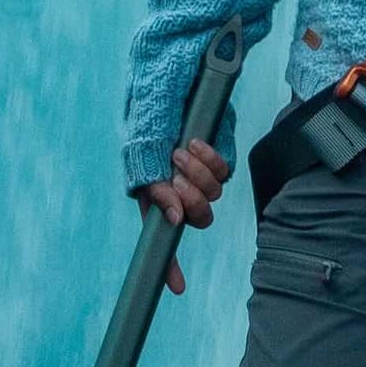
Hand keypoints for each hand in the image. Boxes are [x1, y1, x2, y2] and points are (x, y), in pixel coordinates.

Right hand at [135, 130, 231, 279]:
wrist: (175, 79)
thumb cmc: (149, 115)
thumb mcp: (142, 151)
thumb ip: (153, 187)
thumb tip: (175, 222)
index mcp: (153, 194)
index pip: (161, 238)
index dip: (169, 265)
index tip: (177, 287)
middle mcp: (179, 189)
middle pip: (197, 217)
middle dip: (191, 199)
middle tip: (177, 176)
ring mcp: (200, 175)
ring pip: (213, 195)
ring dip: (198, 174)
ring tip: (181, 150)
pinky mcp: (218, 160)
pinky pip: (224, 172)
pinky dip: (211, 159)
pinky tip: (197, 142)